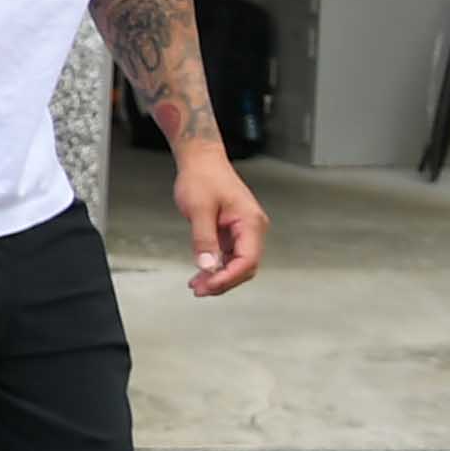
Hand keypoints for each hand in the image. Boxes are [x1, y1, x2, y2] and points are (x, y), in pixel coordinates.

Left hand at [176, 141, 267, 298]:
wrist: (201, 160)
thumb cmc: (203, 177)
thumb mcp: (199, 209)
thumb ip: (204, 239)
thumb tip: (207, 266)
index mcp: (251, 222)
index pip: (247, 260)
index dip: (228, 277)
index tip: (208, 285)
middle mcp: (252, 228)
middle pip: (245, 267)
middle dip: (223, 281)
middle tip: (199, 290)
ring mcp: (243, 231)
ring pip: (237, 264)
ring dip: (219, 277)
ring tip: (197, 286)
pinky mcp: (233, 232)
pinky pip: (229, 256)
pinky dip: (216, 267)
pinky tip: (201, 275)